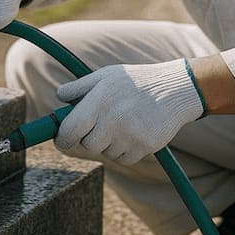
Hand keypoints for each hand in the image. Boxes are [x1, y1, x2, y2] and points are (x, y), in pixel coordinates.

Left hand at [54, 59, 205, 165]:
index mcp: (99, 100)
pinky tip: (135, 131)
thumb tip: (59, 96)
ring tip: (124, 122)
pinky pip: (123, 159)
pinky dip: (125, 150)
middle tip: (100, 124)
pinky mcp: (144, 147)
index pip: (71, 130)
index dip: (62, 138)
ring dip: (109, 143)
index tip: (62, 139)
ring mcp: (129, 135)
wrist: (175, 89)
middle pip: (87, 145)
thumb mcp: (106, 76)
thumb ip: (79, 87)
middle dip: (90, 138)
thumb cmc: (136, 81)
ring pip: (106, 153)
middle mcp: (113, 119)